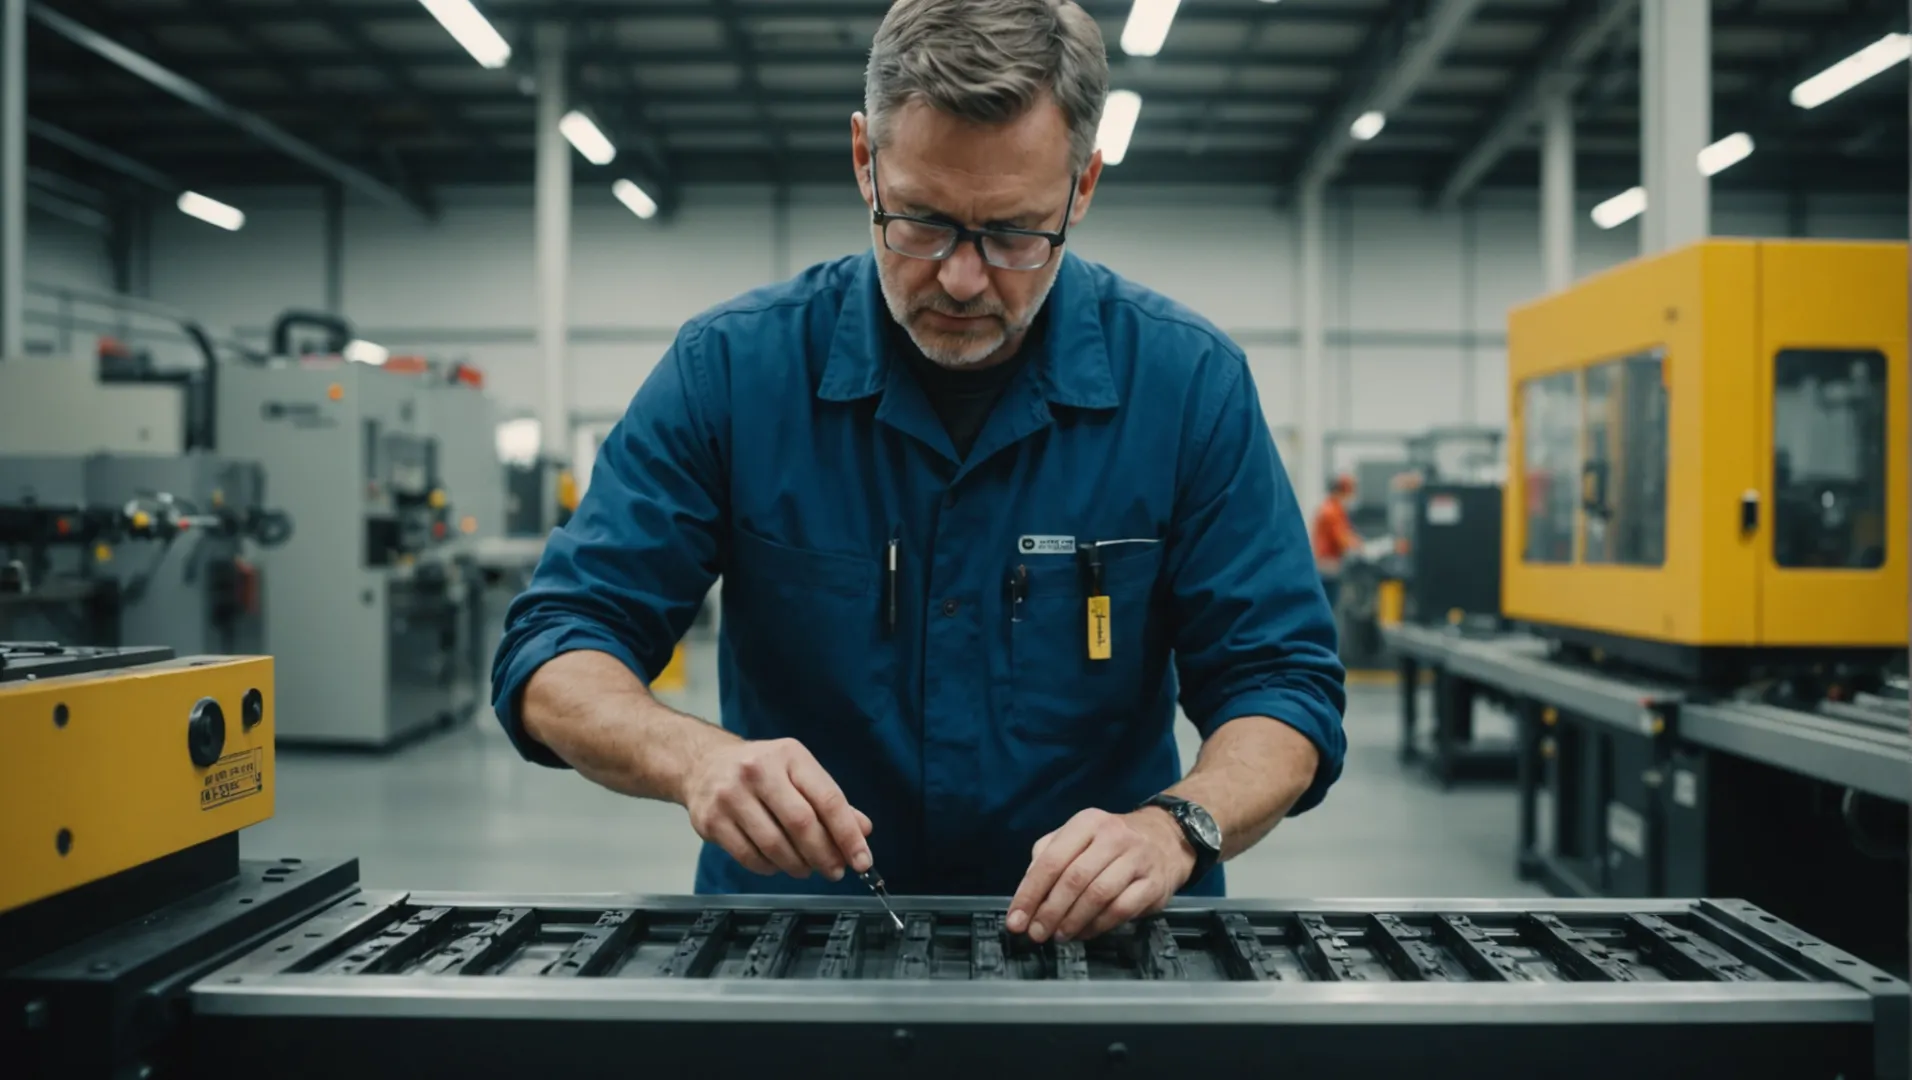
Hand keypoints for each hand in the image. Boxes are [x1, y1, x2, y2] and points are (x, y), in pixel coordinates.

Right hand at [682, 738, 872, 879]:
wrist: (703, 764)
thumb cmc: (760, 770)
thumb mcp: (798, 772)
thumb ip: (829, 801)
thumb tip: (862, 830)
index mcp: (788, 755)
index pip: (827, 798)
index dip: (848, 834)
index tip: (861, 859)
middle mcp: (758, 771)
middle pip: (801, 824)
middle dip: (824, 855)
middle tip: (835, 870)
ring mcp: (730, 795)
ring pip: (774, 845)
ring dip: (798, 865)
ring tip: (807, 868)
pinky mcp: (711, 820)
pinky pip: (749, 857)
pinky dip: (770, 868)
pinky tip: (777, 864)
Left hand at [1006, 807, 1195, 943]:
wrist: (1166, 838)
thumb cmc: (1111, 843)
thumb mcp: (1078, 836)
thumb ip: (1048, 856)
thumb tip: (1027, 893)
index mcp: (1087, 822)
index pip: (1051, 860)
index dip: (1030, 893)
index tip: (1016, 920)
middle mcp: (1113, 836)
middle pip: (1074, 879)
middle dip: (1049, 912)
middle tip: (1036, 933)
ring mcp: (1137, 859)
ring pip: (1098, 895)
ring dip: (1072, 921)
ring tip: (1059, 935)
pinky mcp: (1154, 883)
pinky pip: (1121, 910)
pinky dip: (1098, 926)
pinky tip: (1084, 933)